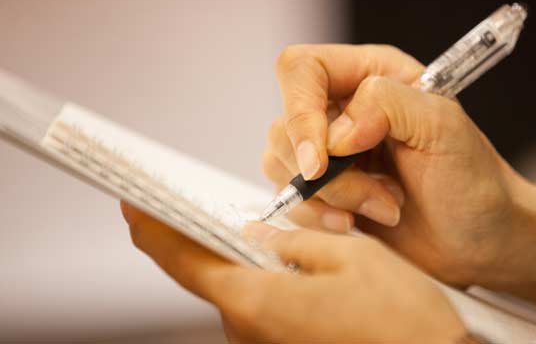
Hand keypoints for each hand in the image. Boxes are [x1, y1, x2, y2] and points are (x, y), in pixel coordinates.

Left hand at [121, 202, 468, 343]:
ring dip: (241, 259)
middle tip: (206, 205)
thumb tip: (259, 233)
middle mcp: (250, 332)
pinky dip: (261, 281)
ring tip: (259, 231)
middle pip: (208, 275)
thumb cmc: (400, 320)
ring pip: (237, 290)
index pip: (182, 260)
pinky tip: (286, 266)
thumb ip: (294, 240)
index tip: (133, 205)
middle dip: (205, 238)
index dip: (154, 229)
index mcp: (256, 301)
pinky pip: (259, 308)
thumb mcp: (348, 255)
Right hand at [264, 44, 521, 284]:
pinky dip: (321, 218)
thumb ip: (388, 105)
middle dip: (331, 175)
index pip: (301, 70)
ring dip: (331, 198)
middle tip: (382, 194)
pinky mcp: (323, 192)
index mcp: (370, 75)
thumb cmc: (474, 181)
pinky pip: (292, 200)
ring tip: (384, 207)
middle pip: (284, 126)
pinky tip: (359, 226)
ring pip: (281, 166)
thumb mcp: (444, 128)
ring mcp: (329, 153)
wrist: (480, 239)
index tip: (321, 162)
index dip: (300, 113)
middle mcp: (341, 109)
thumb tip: (334, 134)